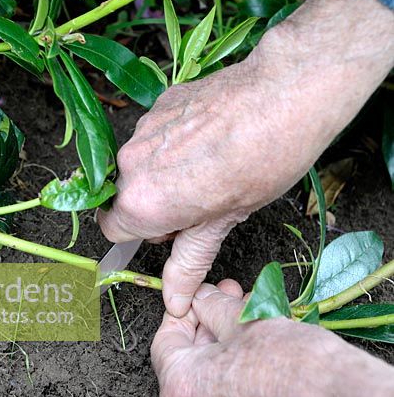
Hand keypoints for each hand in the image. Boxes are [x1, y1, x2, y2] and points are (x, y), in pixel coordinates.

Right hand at [99, 0, 393, 315]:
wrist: (283, 94)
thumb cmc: (263, 163)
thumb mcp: (224, 222)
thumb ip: (189, 261)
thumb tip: (173, 303)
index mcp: (142, 201)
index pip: (113, 230)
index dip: (145, 233)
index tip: (176, 229)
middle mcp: (131, 163)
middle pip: (129, 194)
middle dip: (158, 201)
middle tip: (205, 199)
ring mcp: (143, 127)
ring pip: (143, 161)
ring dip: (166, 169)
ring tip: (213, 164)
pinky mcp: (159, 102)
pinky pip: (156, 132)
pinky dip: (175, 139)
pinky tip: (212, 136)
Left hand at [151, 280, 393, 396]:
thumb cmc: (294, 368)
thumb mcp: (246, 320)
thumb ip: (214, 306)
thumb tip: (203, 298)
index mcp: (181, 391)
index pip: (164, 340)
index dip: (184, 309)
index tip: (202, 293)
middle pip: (188, 362)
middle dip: (210, 324)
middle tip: (231, 296)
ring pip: (213, 381)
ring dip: (228, 345)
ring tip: (254, 316)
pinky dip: (241, 373)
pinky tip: (265, 348)